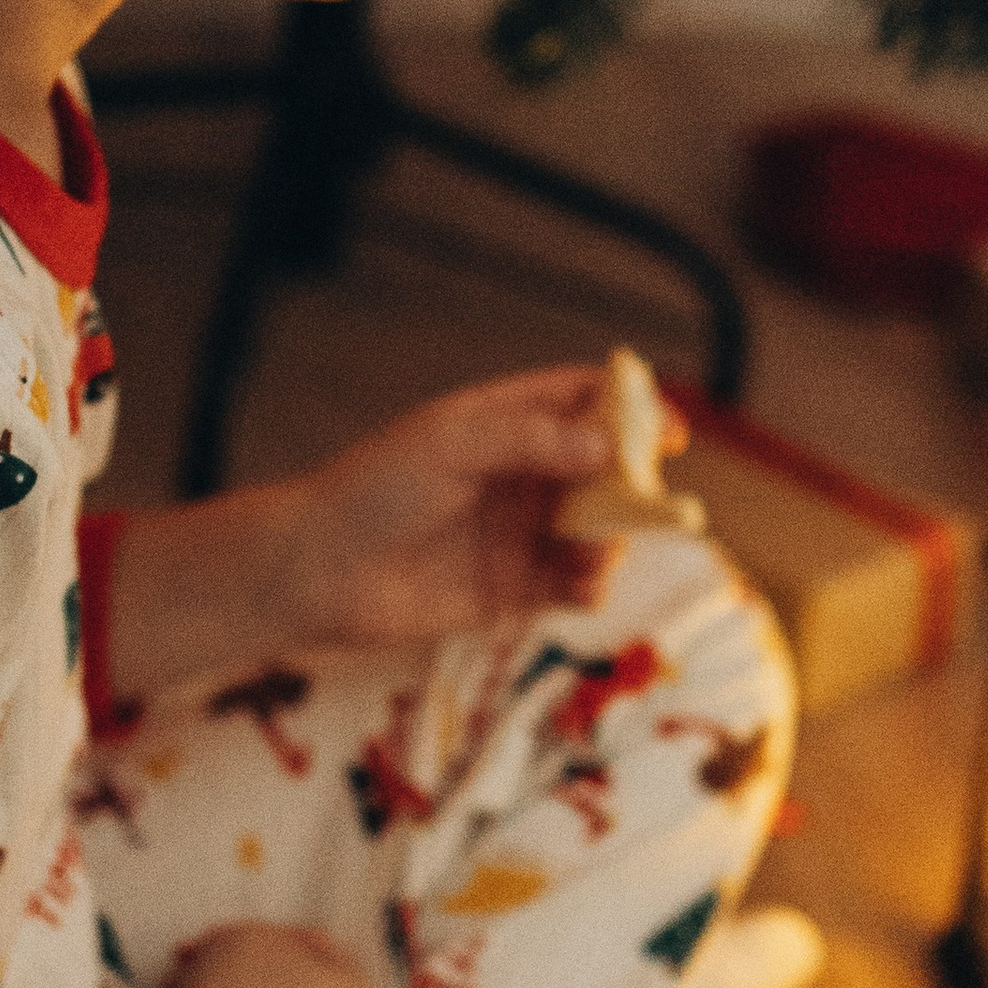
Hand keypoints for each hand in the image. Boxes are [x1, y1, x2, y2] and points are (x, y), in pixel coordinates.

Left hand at [272, 365, 647, 648]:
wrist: (321, 572)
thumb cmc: (373, 492)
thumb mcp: (449, 445)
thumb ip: (529, 438)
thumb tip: (604, 443)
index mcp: (502, 422)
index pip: (582, 399)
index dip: (630, 407)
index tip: (667, 430)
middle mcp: (519, 474)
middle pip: (604, 468)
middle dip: (633, 485)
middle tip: (647, 503)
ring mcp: (519, 531)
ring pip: (598, 529)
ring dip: (614, 540)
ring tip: (596, 552)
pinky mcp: (513, 588)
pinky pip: (574, 584)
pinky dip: (592, 584)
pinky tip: (583, 586)